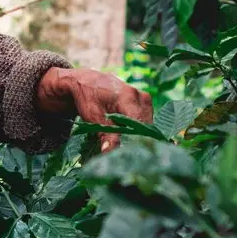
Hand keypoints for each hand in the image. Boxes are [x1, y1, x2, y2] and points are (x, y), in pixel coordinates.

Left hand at [37, 67, 152, 152]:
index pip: (141, 126)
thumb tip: (109, 152)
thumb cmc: (89, 98)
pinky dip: (139, 130)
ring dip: (139, 136)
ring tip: (128, 148)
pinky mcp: (145, 103)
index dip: (137, 142)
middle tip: (128, 155)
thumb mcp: (93, 116)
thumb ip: (105, 134)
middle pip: (147, 126)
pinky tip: (129, 138)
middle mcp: (141, 97)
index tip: (131, 155)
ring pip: (148, 125)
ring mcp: (145, 99)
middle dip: (138, 141)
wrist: (88, 82)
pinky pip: (146, 121)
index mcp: (129, 98)